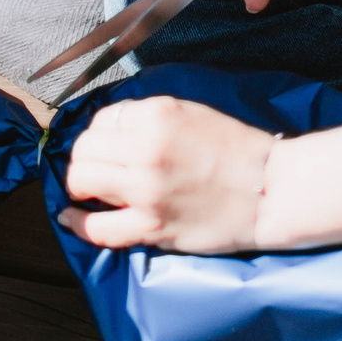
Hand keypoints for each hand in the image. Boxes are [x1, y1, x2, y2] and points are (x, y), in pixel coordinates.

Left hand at [58, 96, 275, 252]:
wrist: (269, 190)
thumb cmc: (237, 149)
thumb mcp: (192, 113)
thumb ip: (150, 118)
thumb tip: (113, 129)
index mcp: (157, 114)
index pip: (103, 118)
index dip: (100, 132)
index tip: (107, 144)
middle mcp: (146, 147)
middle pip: (84, 148)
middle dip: (83, 157)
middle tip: (93, 167)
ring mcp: (145, 189)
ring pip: (81, 180)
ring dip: (78, 184)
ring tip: (85, 190)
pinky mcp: (151, 225)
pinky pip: (97, 227)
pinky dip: (77, 222)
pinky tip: (71, 217)